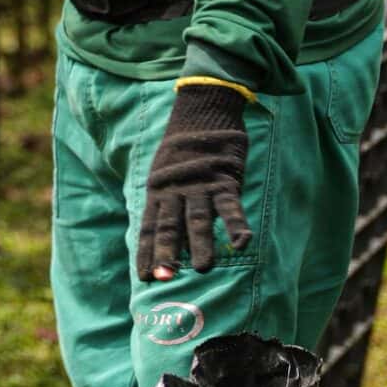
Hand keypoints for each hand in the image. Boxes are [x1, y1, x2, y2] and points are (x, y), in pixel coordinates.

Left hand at [135, 82, 252, 279]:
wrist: (202, 108)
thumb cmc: (183, 149)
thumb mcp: (164, 174)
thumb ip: (165, 203)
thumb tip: (168, 239)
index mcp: (158, 191)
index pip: (151, 227)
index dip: (148, 252)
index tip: (145, 277)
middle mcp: (176, 190)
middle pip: (170, 226)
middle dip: (167, 252)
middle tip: (166, 278)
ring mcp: (200, 185)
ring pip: (198, 219)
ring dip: (201, 244)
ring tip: (203, 269)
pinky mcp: (224, 178)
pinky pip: (230, 205)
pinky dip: (236, 224)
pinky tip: (241, 243)